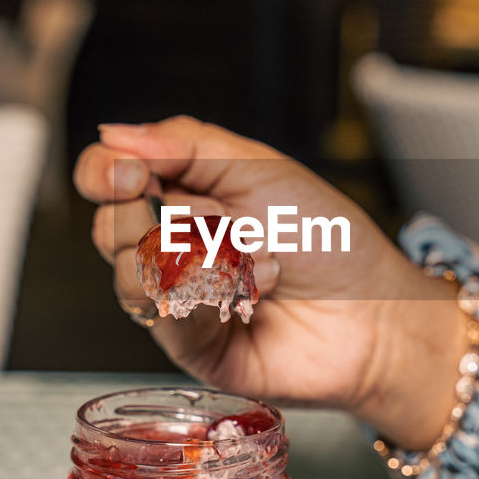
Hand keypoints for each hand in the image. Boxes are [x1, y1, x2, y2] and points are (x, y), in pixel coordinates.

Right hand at [74, 116, 465, 448]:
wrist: (375, 310)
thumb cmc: (329, 240)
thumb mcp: (259, 169)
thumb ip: (185, 144)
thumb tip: (115, 132)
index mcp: (185, 197)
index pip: (110, 178)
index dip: (103, 171)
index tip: (127, 171)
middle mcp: (174, 248)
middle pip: (107, 229)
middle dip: (142, 217)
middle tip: (198, 215)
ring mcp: (179, 299)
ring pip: (127, 275)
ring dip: (189, 257)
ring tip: (244, 254)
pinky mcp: (191, 346)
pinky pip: (166, 315)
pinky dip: (213, 292)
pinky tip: (259, 285)